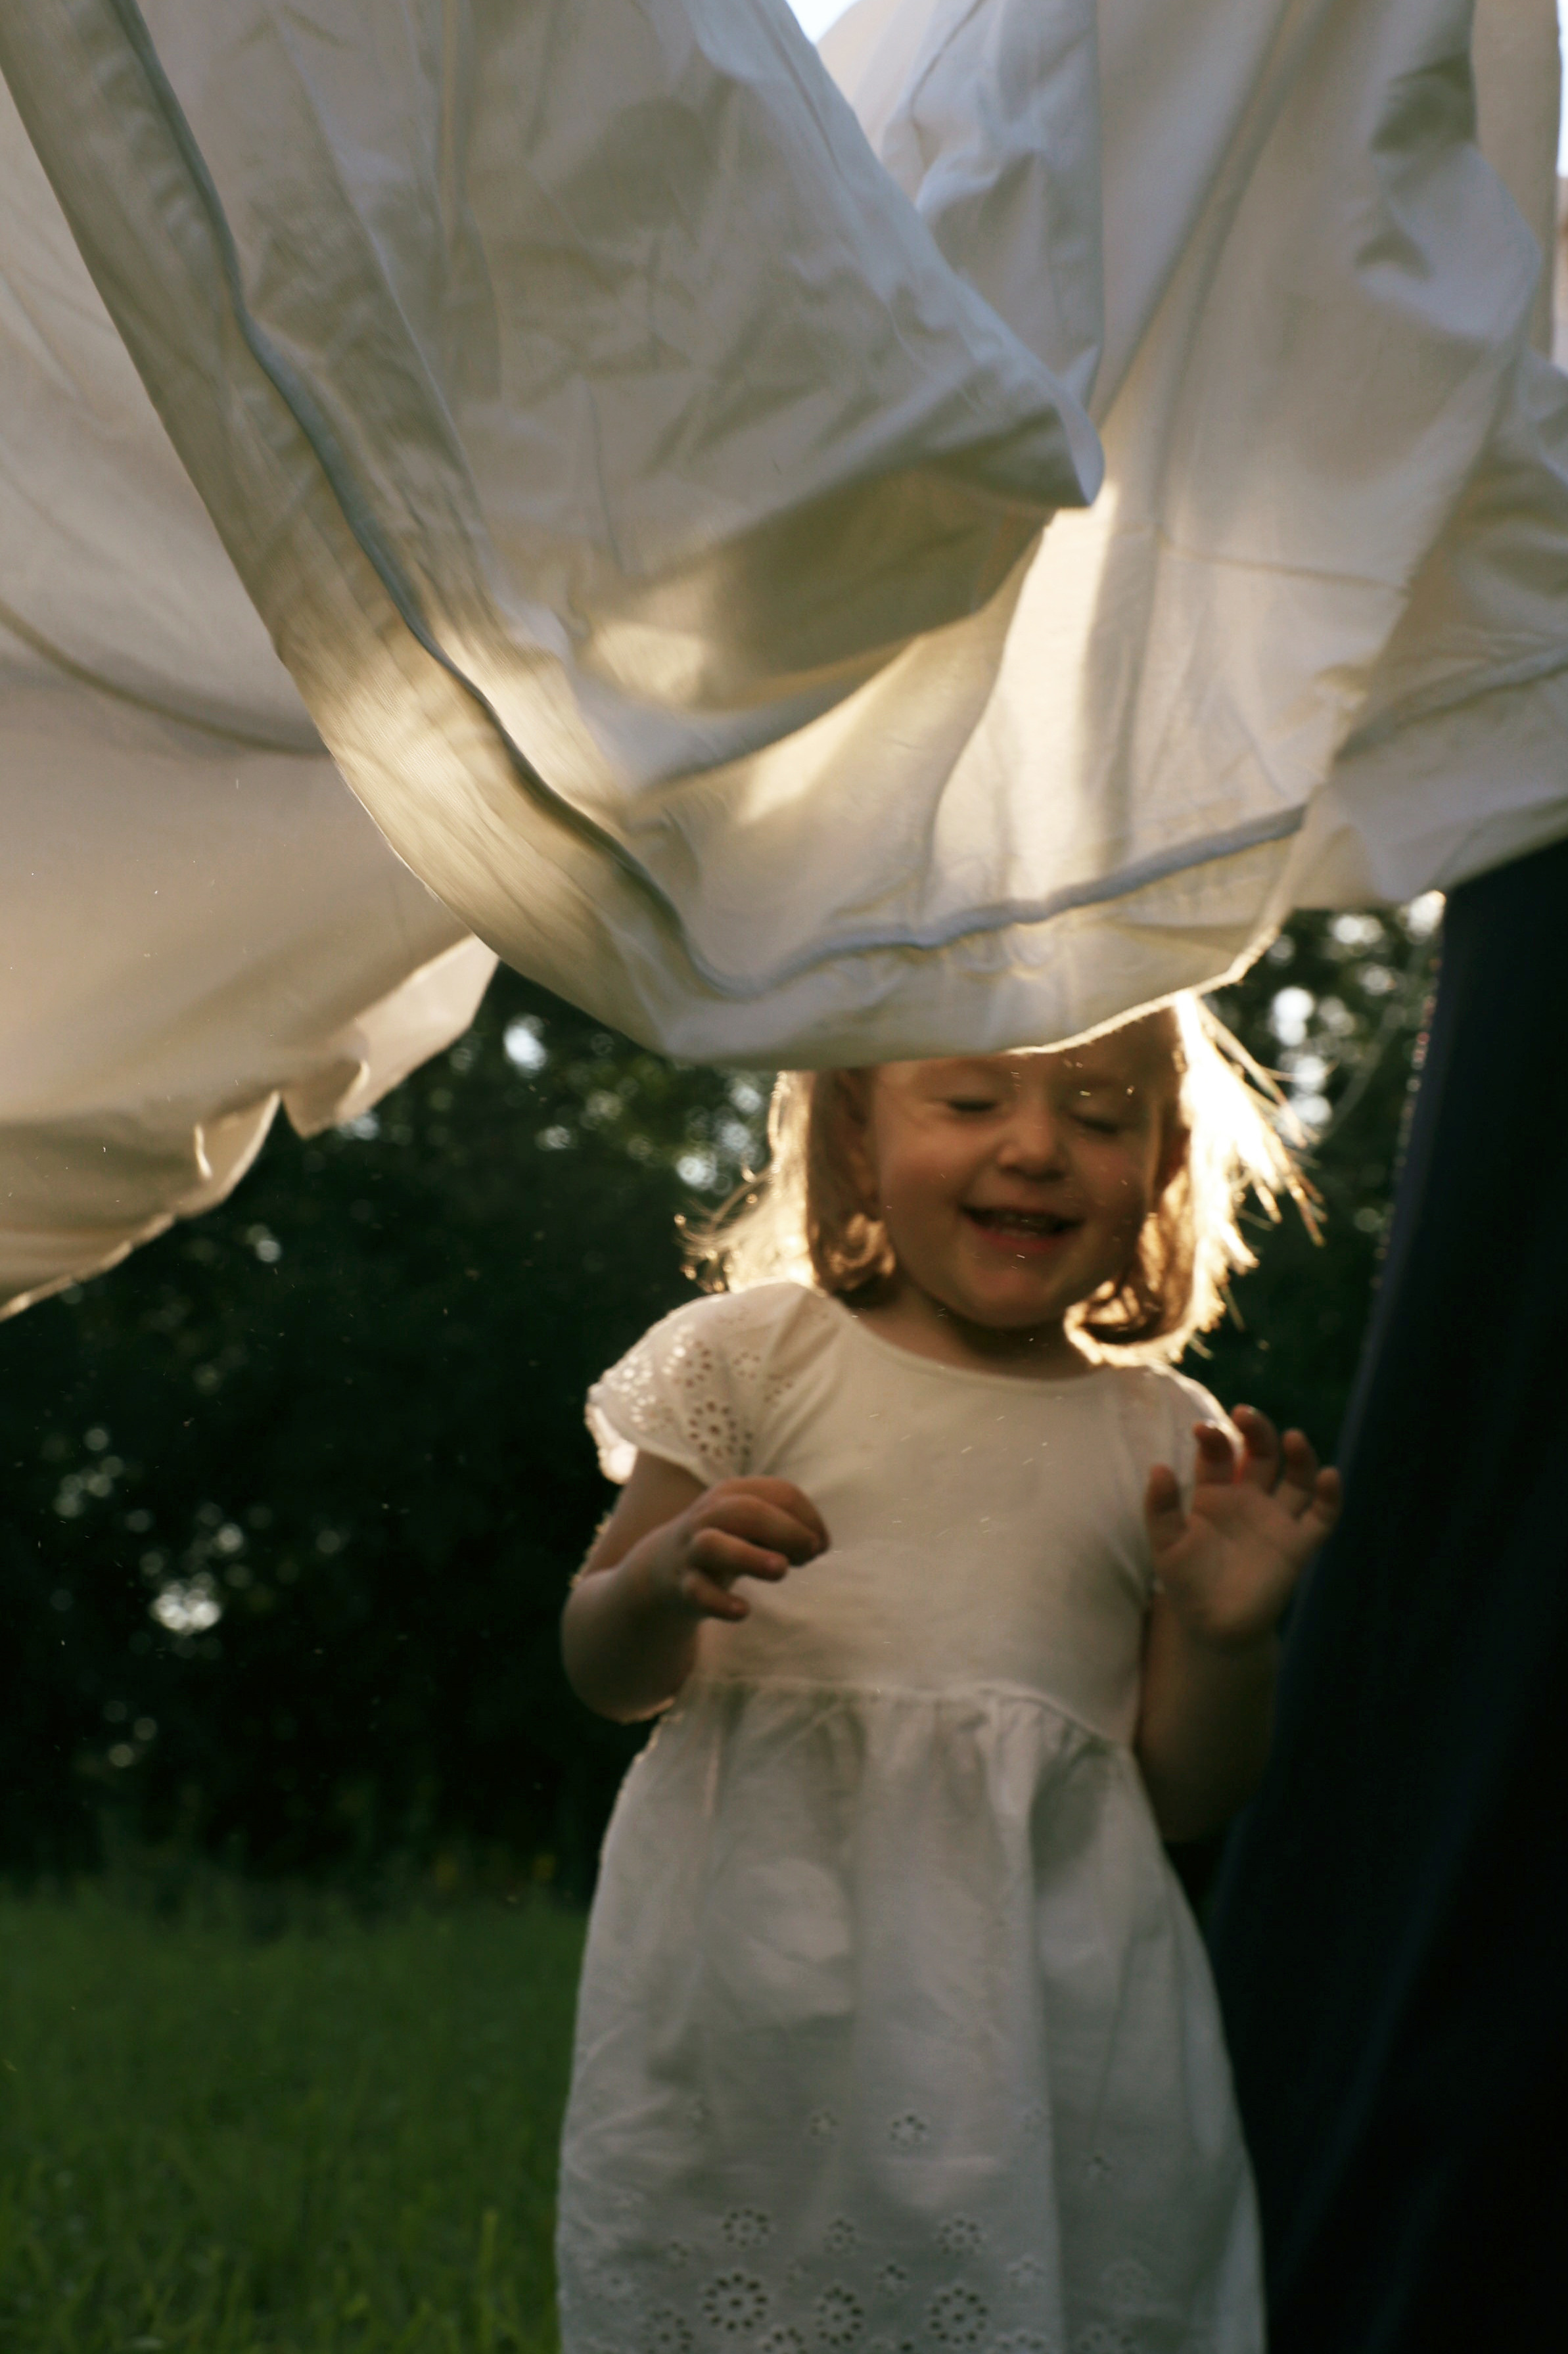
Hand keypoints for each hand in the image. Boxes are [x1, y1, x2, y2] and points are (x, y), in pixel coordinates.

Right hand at [632, 1477, 827, 1623]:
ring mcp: (692, 1550)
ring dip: (750, 1557)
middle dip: (785, 1530)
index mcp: (734, 1493)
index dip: (809, 1519)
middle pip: (746, 1510)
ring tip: (780, 1570)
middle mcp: (710, 1516)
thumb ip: (787, 1529)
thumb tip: (819, 1545)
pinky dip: (721, 1602)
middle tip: (810, 1554)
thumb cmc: (726, 1541)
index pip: (779, 1492)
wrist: (662, 1568)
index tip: (820, 1546)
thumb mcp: (753, 1525)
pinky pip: (698, 1592)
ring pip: (713, 1545)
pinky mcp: (683, 1585)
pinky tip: (744, 1611)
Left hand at [1144, 1407, 1341, 1649]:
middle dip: (1256, 1431)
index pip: (1218, 1453)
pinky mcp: (1298, 1545)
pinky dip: (1330, 1496)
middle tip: (1245, 1415)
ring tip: (1292, 1437)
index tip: (1202, 1430)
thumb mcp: (1165, 1545)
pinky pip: (1321, 1516)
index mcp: (1214, 1492)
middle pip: (1261, 1453)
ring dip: (1299, 1455)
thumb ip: (1160, 1509)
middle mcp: (1249, 1498)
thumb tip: (1158, 1467)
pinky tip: (1330, 1476)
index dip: (1213, 1438)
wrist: (1212, 1627)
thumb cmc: (1186, 1582)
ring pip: (1296, 1477)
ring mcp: (1276, 1519)